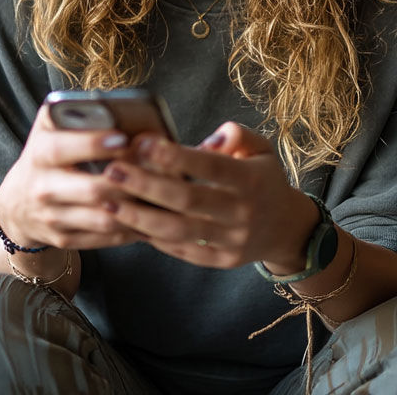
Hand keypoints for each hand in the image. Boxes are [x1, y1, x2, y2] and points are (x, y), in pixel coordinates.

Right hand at [0, 104, 144, 251]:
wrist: (17, 202)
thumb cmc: (45, 156)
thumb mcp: (49, 130)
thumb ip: (73, 114)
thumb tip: (115, 105)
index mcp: (39, 154)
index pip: (62, 149)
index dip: (93, 144)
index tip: (123, 137)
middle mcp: (42, 188)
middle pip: (91, 189)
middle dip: (127, 181)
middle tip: (157, 170)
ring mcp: (52, 217)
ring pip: (103, 219)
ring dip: (135, 208)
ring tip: (160, 194)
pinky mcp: (63, 238)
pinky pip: (104, 238)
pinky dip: (130, 229)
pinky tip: (149, 216)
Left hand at [101, 121, 318, 269]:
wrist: (286, 228)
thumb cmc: (264, 180)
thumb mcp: (262, 149)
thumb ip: (238, 135)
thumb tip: (209, 138)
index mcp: (251, 180)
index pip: (211, 166)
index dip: (176, 156)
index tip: (143, 144)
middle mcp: (243, 212)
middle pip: (188, 200)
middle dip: (146, 186)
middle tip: (112, 172)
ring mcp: (232, 240)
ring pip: (180, 231)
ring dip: (140, 219)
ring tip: (109, 204)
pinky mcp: (222, 261)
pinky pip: (184, 251)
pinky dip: (155, 240)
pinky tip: (129, 225)